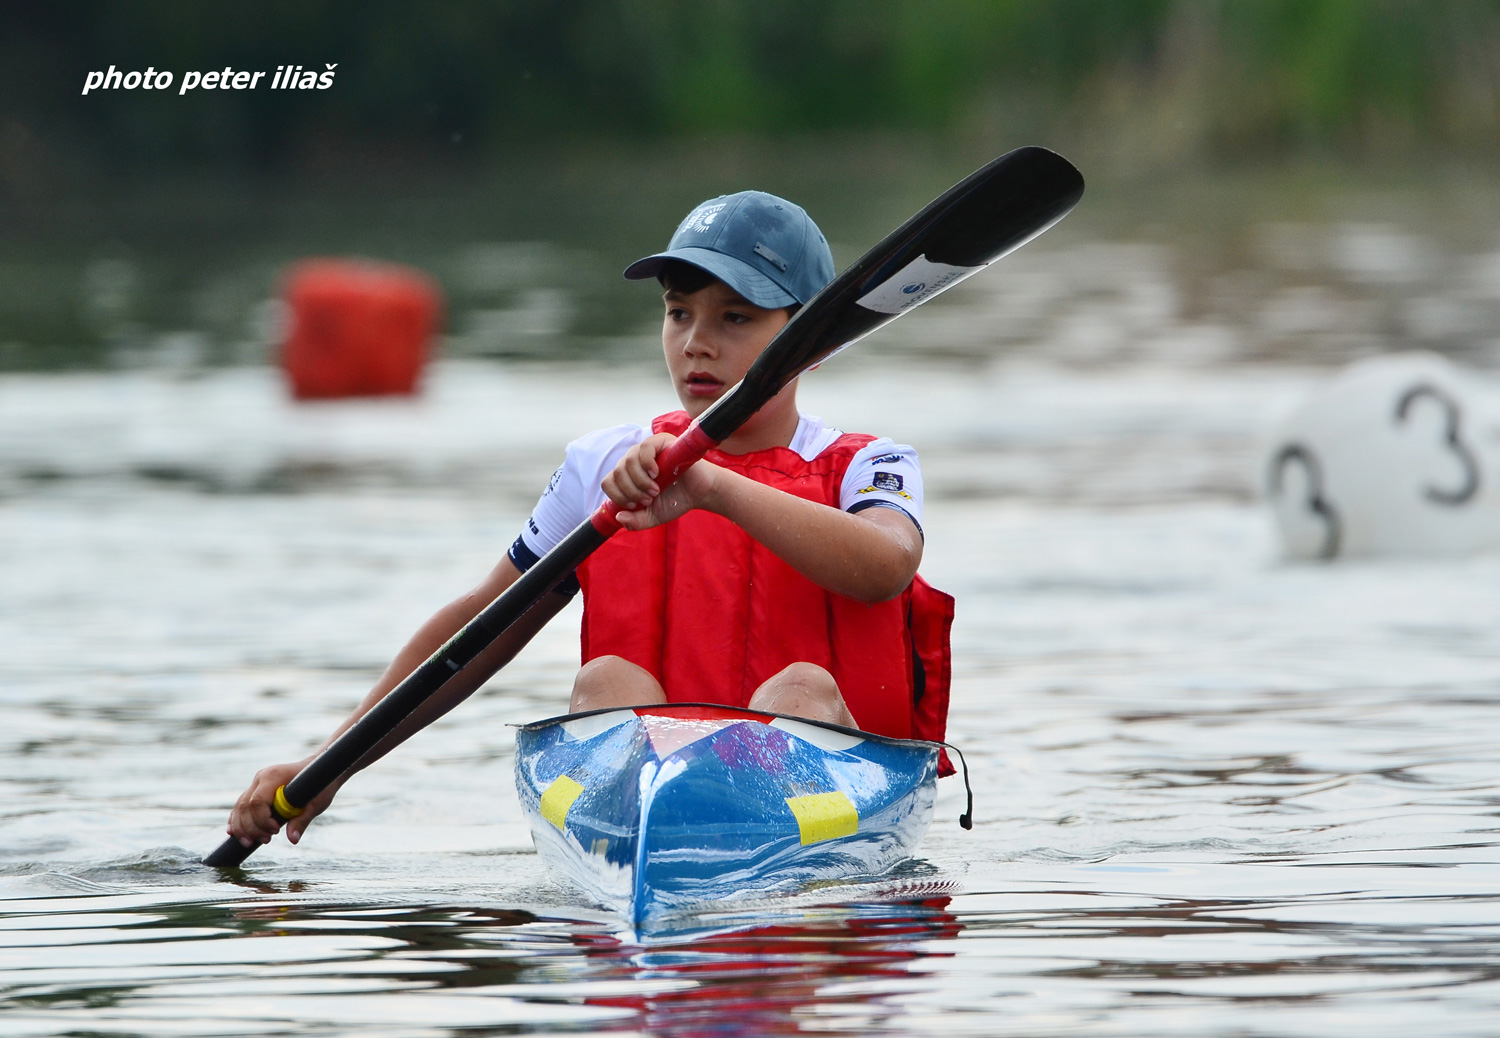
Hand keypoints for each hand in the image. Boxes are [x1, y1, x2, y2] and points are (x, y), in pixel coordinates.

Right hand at [227, 759, 340, 847]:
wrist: (319, 769)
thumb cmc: (320, 784)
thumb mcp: (315, 803)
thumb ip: (302, 820)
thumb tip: (292, 839)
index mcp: (273, 776)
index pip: (257, 801)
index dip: (262, 820)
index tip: (276, 831)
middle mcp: (261, 777)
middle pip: (244, 806)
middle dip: (251, 827)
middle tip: (266, 840)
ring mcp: (256, 783)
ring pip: (239, 807)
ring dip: (242, 828)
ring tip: (251, 843)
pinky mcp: (256, 790)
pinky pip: (241, 806)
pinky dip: (237, 820)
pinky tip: (233, 834)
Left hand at [601, 433, 720, 530]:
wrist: (700, 493)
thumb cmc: (676, 501)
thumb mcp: (652, 516)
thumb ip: (635, 522)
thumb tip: (619, 516)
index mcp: (628, 475)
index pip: (608, 482)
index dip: (618, 496)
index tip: (635, 506)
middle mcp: (634, 460)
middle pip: (617, 473)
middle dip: (631, 491)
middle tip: (649, 498)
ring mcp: (646, 449)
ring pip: (628, 462)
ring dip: (640, 481)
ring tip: (655, 490)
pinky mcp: (660, 441)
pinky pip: (643, 448)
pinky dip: (646, 464)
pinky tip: (656, 474)